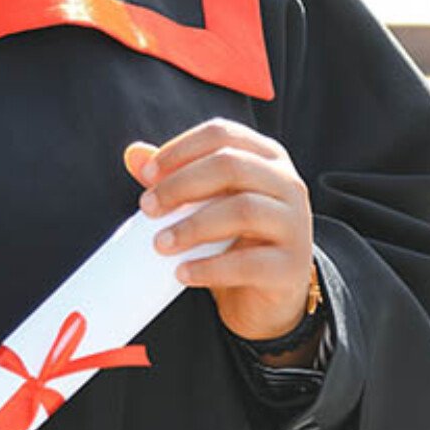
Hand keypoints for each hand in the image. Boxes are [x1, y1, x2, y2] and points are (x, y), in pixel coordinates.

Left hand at [124, 120, 315, 352]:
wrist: (266, 295)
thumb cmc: (232, 236)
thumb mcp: (205, 202)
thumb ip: (174, 176)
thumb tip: (133, 154)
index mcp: (266, 157)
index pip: (221, 134)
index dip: (180, 149)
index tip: (146, 174)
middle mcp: (288, 184)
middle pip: (231, 166)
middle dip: (181, 185)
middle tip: (147, 208)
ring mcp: (296, 225)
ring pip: (243, 210)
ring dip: (192, 227)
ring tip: (160, 244)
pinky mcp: (292, 267)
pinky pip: (250, 263)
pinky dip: (210, 268)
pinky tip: (182, 273)